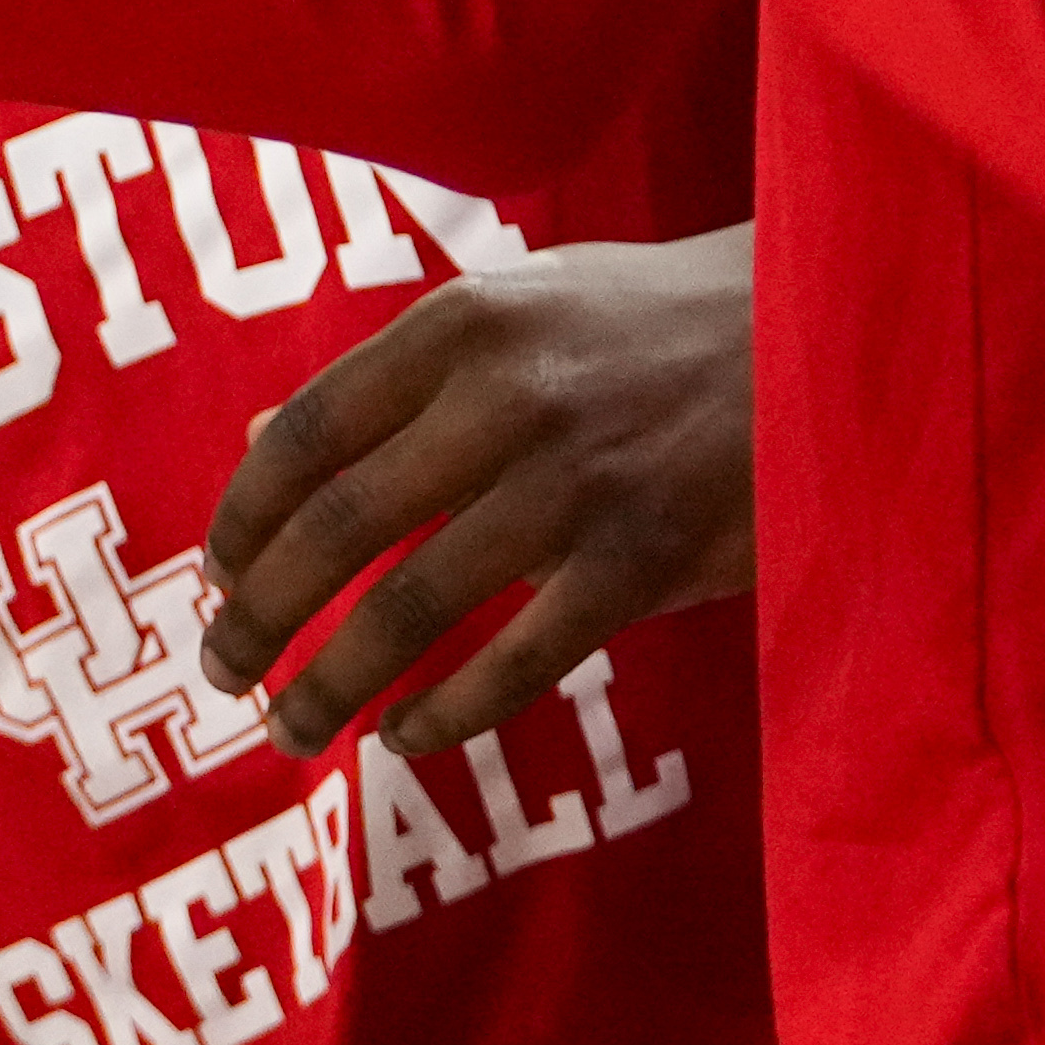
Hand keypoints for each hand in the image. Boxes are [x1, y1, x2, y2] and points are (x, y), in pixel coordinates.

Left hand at [191, 224, 754, 755]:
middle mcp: (504, 400)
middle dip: (258, 614)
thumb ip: (393, 377)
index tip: (212, 574)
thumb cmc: (652, 323)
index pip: (306, 433)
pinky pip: (518, 660)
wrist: (832, 328)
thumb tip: (257, 444)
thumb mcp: (518, 306)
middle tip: (220, 671)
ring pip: (410, 607)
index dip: (241, 516)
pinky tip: (406, 738)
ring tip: (289, 730)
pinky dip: (448, 711)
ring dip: (333, 684)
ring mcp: (575, 485)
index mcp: (460, 325)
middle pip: (337, 528)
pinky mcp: (644, 562)